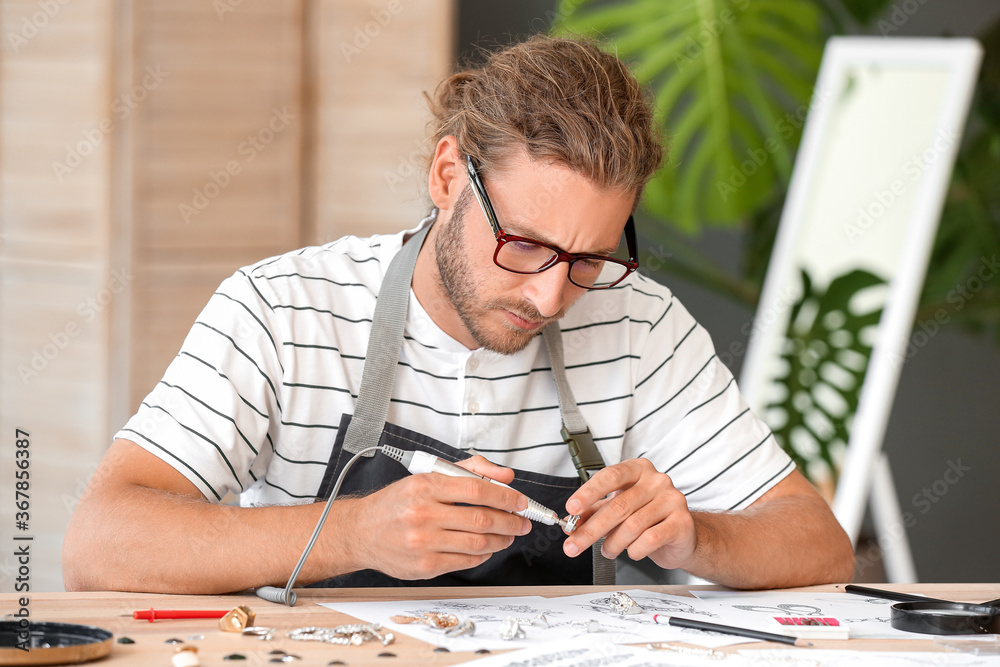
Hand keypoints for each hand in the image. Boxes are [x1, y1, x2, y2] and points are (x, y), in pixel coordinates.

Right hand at [347, 455, 531, 579]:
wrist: (361, 532)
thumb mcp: (428, 475)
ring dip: (501, 540)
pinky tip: (485, 547)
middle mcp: (423, 514)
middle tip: (522, 522)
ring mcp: (423, 543)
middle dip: (510, 521)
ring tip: (507, 535)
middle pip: (482, 519)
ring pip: (477, 543)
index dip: (506, 497)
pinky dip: (482, 554)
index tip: (520, 501)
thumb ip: (469, 470)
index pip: (477, 490)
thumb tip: (505, 476)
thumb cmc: (396, 503)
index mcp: (425, 486)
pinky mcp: (424, 567)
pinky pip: (465, 561)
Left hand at [562, 458, 696, 568]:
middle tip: (573, 545)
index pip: (609, 476)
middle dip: (591, 530)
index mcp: (637, 470)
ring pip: (632, 526)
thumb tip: (571, 525)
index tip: (571, 509)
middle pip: (618, 506)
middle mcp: (656, 480)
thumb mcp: (618, 510)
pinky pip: (650, 539)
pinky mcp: (682, 522)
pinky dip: (635, 550)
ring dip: (613, 543)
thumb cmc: (648, 518)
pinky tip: (633, 551)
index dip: (588, 493)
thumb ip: (595, 513)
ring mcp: (672, 499)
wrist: (681, 535)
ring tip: (608, 550)